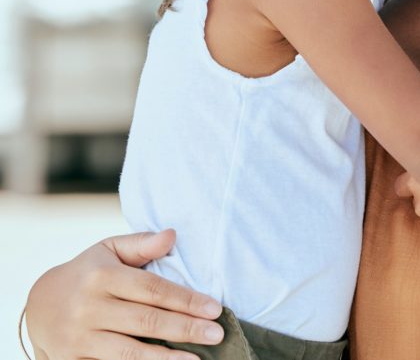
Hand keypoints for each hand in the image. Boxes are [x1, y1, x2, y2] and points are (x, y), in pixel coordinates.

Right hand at [26, 229, 223, 359]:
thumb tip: (172, 235)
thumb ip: (141, 244)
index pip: (152, 290)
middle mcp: (88, 308)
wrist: (38, 304)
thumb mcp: (109, 250)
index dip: (186, 300)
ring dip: (165, 358)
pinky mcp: (70, 359)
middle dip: (185, 329)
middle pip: (146, 321)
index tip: (215, 309)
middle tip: (217, 334)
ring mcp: (78, 337)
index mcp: (101, 276)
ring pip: (129, 352)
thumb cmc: (87, 273)